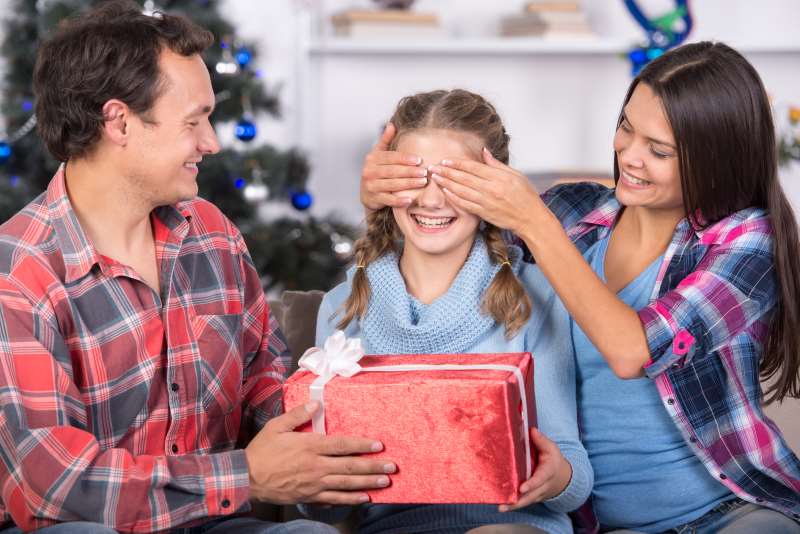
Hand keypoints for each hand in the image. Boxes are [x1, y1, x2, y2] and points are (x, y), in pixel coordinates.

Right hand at [245, 402, 395, 504]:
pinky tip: (364, 498)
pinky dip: (350, 499)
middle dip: (373, 466)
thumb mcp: (277, 426)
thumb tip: (317, 404)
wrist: (246, 478)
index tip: (378, 445)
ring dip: (368, 483)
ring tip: (385, 482)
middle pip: (350, 466)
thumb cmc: (261, 451)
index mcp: (310, 446)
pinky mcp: (310, 496)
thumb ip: (298, 415)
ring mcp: (314, 483)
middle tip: (391, 467)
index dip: (362, 445)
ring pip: (346, 483)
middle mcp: (316, 466)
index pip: (342, 445)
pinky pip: (334, 498)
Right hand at [361, 122, 426, 210]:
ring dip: (408, 184)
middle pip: (392, 171)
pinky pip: (388, 199)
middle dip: (410, 171)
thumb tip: (391, 124)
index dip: (405, 159)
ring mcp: (370, 186)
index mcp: (372, 159)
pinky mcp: (373, 199)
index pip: (390, 157)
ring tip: (422, 182)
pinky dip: (399, 201)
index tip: (419, 160)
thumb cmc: (376, 171)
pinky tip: (410, 199)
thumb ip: (385, 140)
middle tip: (424, 172)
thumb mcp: (378, 155)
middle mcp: (369, 171)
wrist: (366, 193)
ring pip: (392, 184)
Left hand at [429, 148, 545, 235]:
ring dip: (447, 183)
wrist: (530, 218)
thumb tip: (484, 151)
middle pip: (464, 178)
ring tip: (436, 178)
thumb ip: (496, 164)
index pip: (473, 167)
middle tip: (433, 167)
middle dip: (447, 172)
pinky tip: (446, 192)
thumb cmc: (525, 195)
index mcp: (499, 177)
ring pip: (462, 191)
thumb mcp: (515, 174)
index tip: (446, 160)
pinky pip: (466, 204)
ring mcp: (487, 202)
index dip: (458, 163)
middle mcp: (491, 189)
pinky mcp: (484, 213)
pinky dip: (454, 198)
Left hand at [499, 428, 571, 511]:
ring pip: (526, 502)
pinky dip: (513, 505)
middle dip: (518, 501)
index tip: (522, 488)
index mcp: (547, 472)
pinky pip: (523, 502)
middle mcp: (542, 486)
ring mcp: (537, 494)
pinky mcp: (532, 497)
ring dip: (513, 506)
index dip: (531, 484)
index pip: (539, 479)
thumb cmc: (554, 461)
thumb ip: (541, 440)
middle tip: (505, 504)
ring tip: (501, 507)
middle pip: (530, 496)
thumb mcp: (551, 448)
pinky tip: (502, 505)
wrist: (562, 478)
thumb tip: (531, 430)